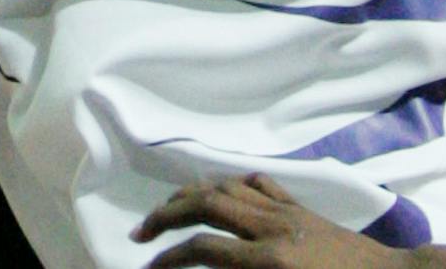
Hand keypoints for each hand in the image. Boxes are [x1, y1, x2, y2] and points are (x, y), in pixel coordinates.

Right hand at [135, 175, 403, 268]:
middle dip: (166, 214)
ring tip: (168, 208)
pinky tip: (221, 194)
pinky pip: (259, 184)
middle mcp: (272, 228)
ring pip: (226, 187)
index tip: (148, 266)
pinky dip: (232, 184)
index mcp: (271, 262)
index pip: (204, 251)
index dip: (169, 258)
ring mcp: (288, 212)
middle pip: (204, 205)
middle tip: (141, 230)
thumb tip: (214, 267)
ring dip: (191, 195)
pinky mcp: (303, 208)